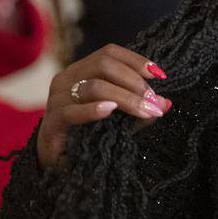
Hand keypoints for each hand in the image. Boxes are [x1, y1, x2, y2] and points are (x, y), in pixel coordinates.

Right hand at [37, 45, 170, 167]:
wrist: (57, 164)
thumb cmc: (89, 134)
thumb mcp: (117, 117)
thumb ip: (138, 107)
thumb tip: (166, 103)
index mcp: (81, 71)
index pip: (109, 53)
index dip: (136, 60)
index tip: (159, 75)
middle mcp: (66, 79)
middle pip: (103, 65)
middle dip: (134, 81)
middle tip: (154, 101)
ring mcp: (56, 100)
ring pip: (93, 86)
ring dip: (125, 98)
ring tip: (145, 111)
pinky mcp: (51, 123)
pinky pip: (71, 111)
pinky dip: (93, 109)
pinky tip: (110, 111)